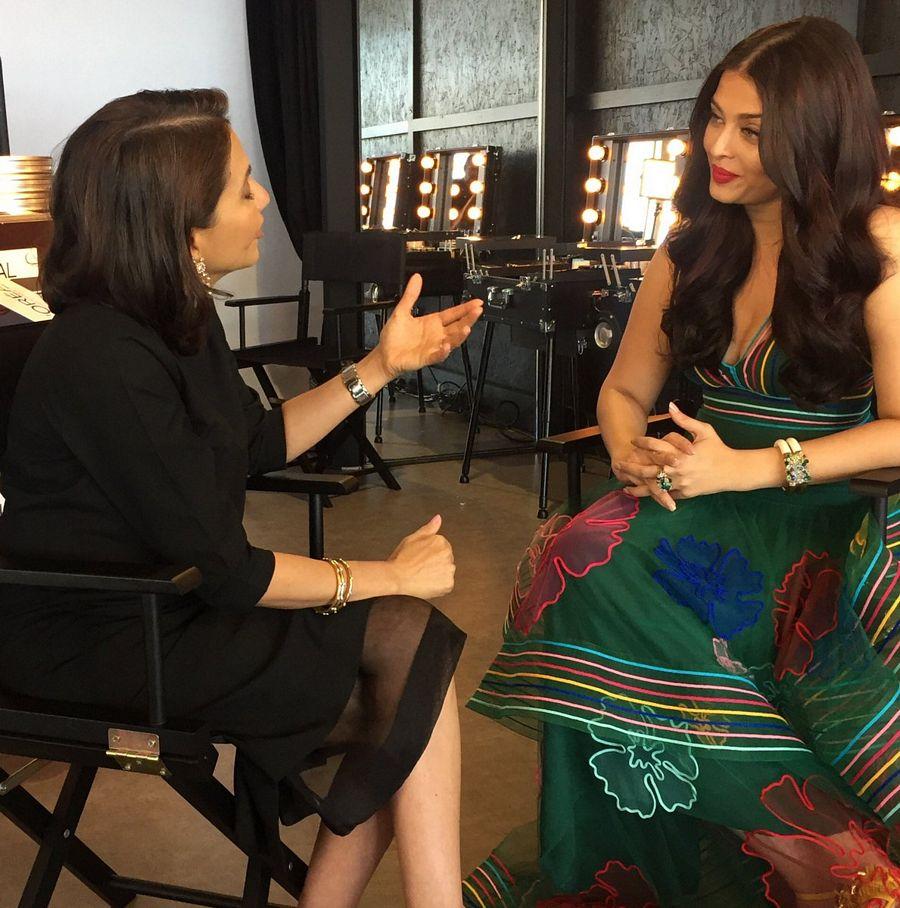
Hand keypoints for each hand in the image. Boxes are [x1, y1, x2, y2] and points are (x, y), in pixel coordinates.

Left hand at [375, 273, 482, 378]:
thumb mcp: (402, 311)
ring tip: (466, 328)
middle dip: (468, 319)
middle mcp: (436, 335)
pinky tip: (446, 346)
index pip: (453, 314)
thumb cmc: (394, 337)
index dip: (465, 308)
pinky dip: (443, 352)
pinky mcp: (426, 358)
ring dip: (460, 335)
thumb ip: (411, 295)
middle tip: (477, 311)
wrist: (384, 354)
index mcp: (432, 323)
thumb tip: (416, 278)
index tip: (476, 302)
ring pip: (451, 341)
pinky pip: (437, 356)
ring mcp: (433, 347)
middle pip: (457, 326)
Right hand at [387, 514, 455, 599]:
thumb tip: (438, 519)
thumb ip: (428, 528)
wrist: (396, 577)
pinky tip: (427, 582)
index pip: (443, 547)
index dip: (431, 554)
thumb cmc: (401, 559)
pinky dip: (439, 585)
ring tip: (423, 574)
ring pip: (447, 571)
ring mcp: (448, 569)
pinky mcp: (448, 583)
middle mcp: (447, 554)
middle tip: (422, 567)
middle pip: (446, 559)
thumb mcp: (412, 538)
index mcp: (440, 541)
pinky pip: (446, 584)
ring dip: (438, 573)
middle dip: (436, 562)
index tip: (423, 558)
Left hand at [619, 402, 741, 502]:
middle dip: (631, 468)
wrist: (733, 471)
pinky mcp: (685, 494)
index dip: (642, 443)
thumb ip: (684, 420)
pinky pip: (666, 495)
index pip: (655, 447)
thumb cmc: (718, 448)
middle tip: (619, 464)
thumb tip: (670, 405)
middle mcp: (678, 469)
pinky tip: (643, 495)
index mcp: (680, 453)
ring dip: (638, 487)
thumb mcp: (704, 430)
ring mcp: (681, 483)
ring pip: (654, 487)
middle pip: (648, 469)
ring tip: (625, 487)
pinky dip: (654, 495)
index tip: (633, 441)